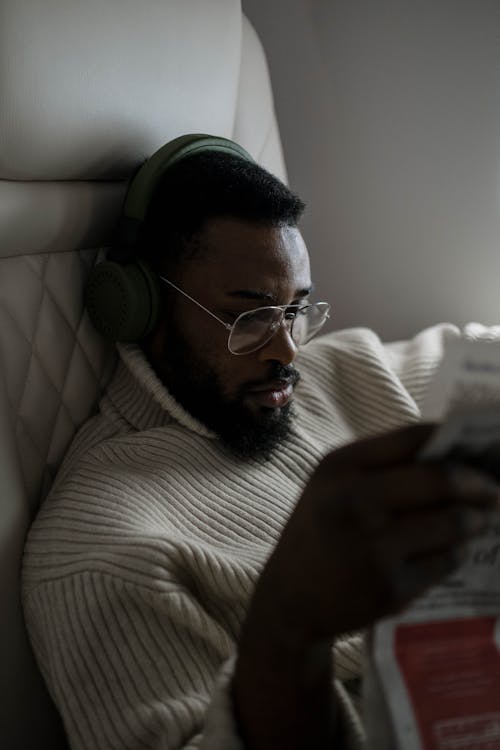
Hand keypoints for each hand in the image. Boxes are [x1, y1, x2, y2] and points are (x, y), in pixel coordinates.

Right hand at [233, 424, 498, 749]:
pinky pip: (445, 562)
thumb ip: (380, 466)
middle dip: (479, 484)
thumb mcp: (332, 486)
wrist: (289, 600)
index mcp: (340, 467)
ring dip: (475, 521)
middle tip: (494, 491)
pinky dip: (456, 554)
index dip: (455, 439)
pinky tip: (450, 551)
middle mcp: (354, 502)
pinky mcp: (390, 588)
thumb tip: (451, 455)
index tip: (479, 446)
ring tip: (481, 520)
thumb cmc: (319, 532)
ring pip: (452, 523)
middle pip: (441, 479)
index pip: (414, 437)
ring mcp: (373, 547)